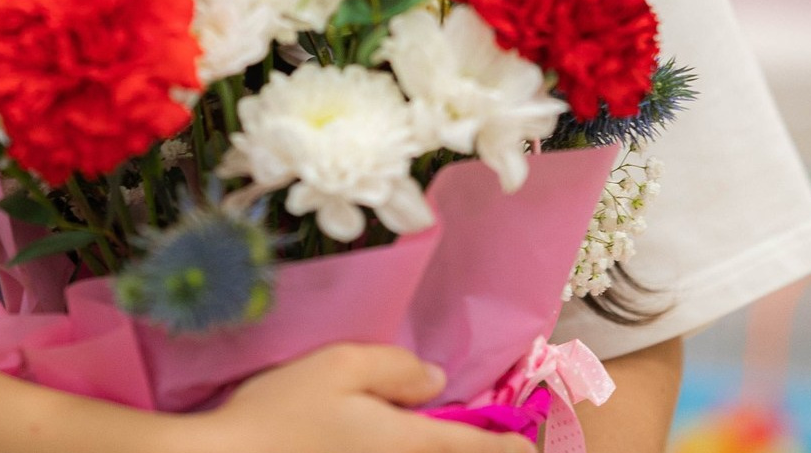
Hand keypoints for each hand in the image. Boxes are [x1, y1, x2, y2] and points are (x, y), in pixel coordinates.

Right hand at [193, 343, 534, 452]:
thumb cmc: (284, 409)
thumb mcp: (340, 365)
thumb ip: (395, 368)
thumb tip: (436, 382)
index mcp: (404, 441)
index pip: (475, 447)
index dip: (508, 444)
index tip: (525, 442)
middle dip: (479, 450)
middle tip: (496, 439)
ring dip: (446, 448)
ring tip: (449, 435)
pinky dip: (411, 450)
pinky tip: (397, 438)